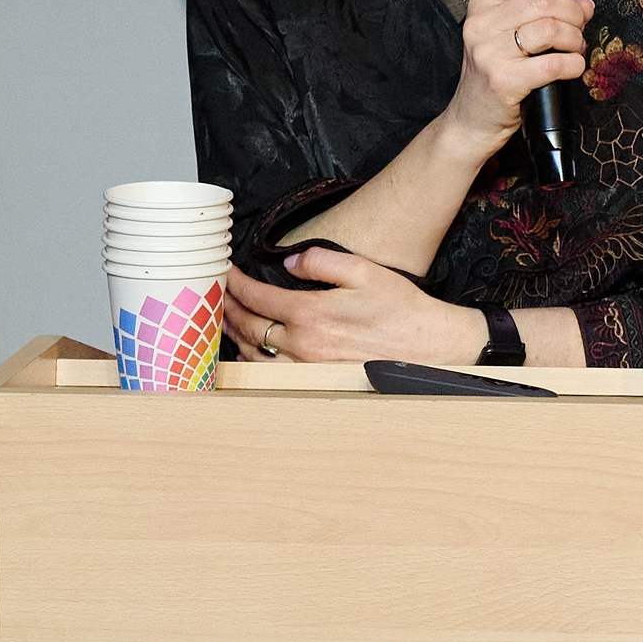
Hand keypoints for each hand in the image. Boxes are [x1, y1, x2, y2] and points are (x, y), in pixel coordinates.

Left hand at [222, 250, 482, 364]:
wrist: (428, 346)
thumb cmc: (400, 307)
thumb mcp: (364, 271)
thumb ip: (321, 262)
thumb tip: (289, 261)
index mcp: (311, 314)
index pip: (258, 298)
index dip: (236, 284)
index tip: (225, 273)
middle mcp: (304, 345)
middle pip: (250, 327)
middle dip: (228, 308)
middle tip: (214, 295)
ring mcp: (308, 368)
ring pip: (256, 353)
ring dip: (235, 334)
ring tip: (224, 319)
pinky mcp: (316, 380)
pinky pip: (272, 372)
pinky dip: (253, 358)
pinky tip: (249, 348)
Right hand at [443, 0, 594, 160]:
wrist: (470, 121)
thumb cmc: (495, 74)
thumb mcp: (508, 35)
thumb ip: (541, 12)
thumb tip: (583, 2)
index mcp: (482, 4)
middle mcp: (481, 23)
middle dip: (574, 14)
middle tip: (578, 29)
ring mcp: (489, 52)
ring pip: (551, 28)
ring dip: (575, 40)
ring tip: (574, 50)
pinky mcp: (503, 81)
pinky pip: (553, 64)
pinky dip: (573, 65)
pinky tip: (571, 68)